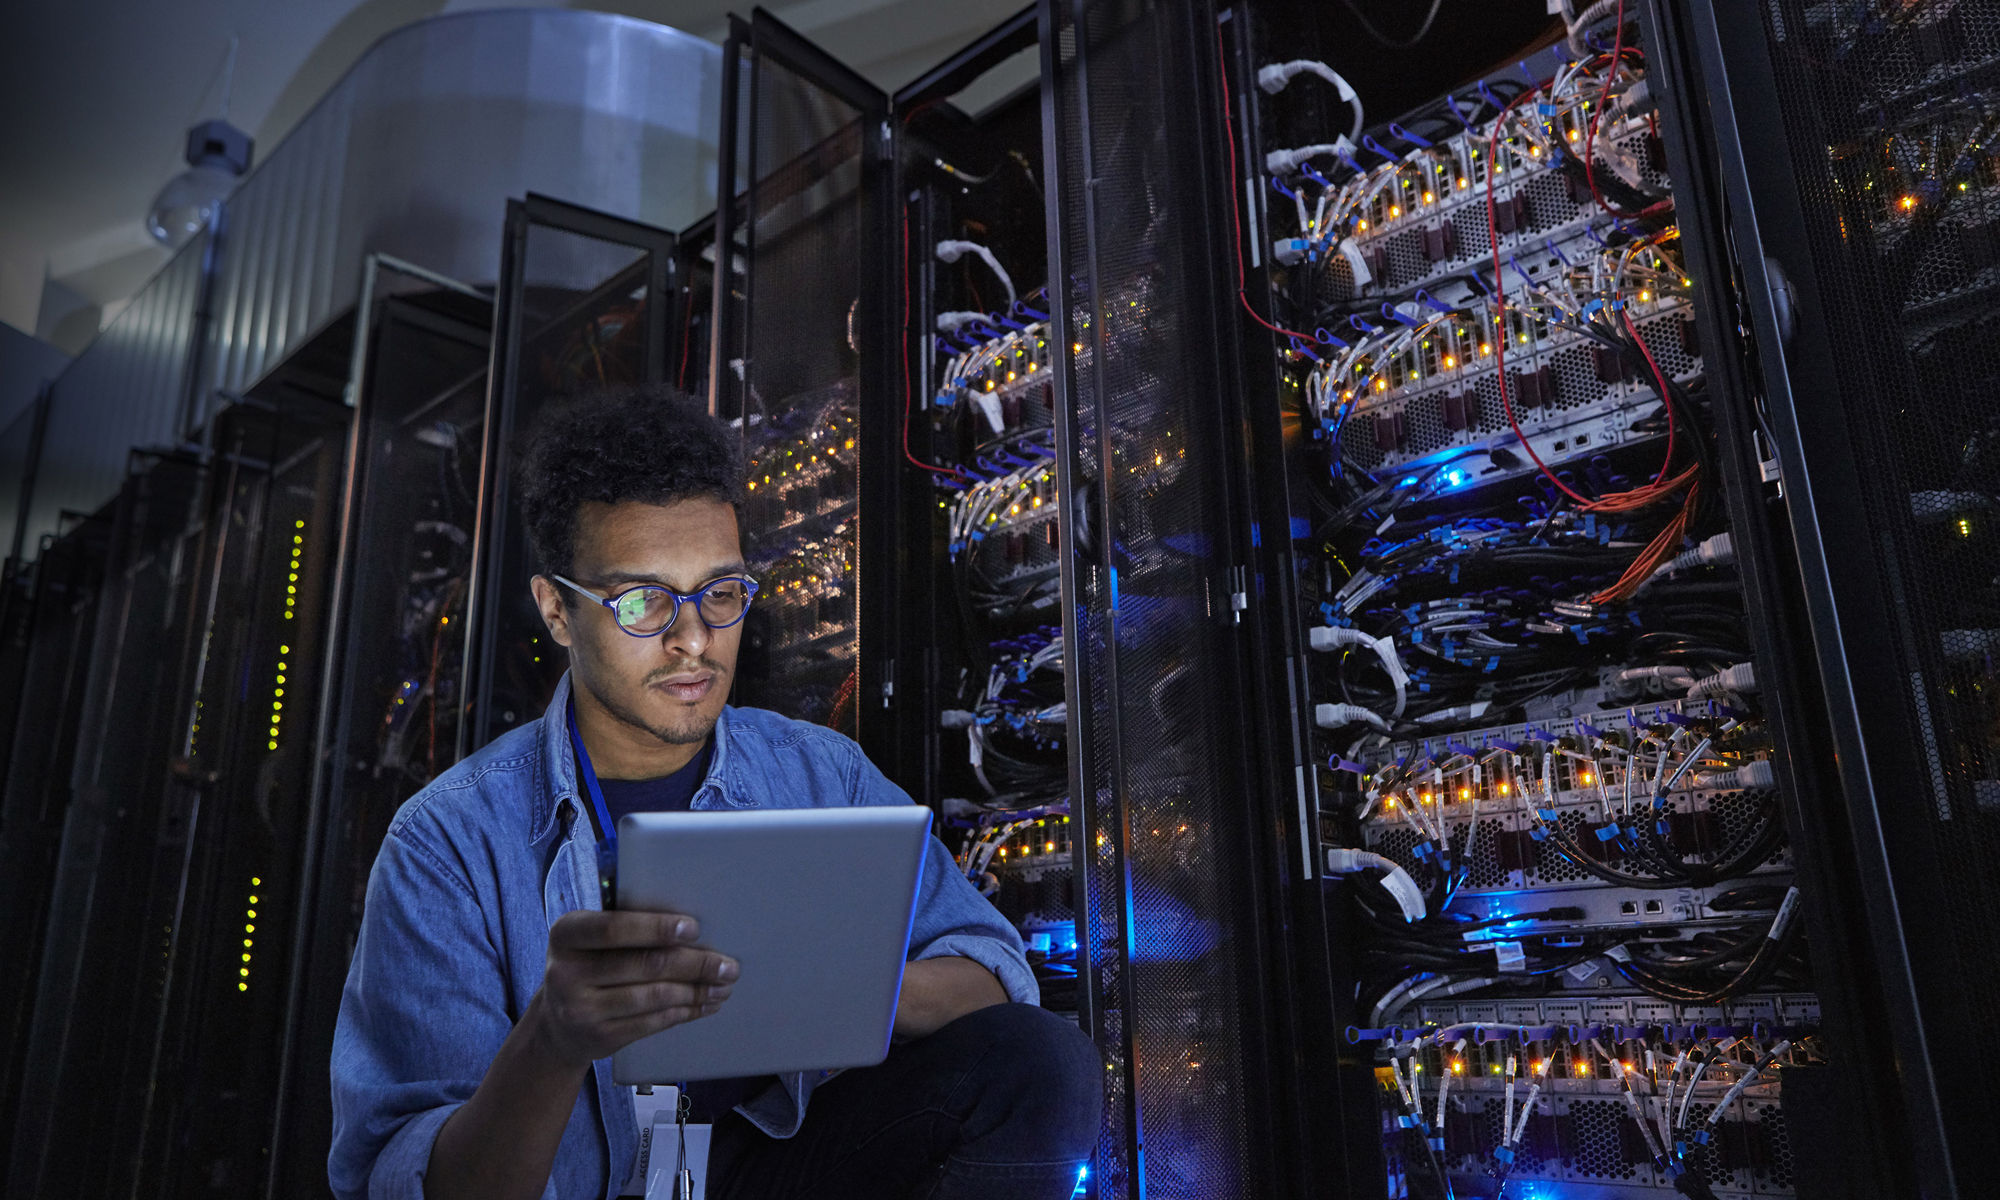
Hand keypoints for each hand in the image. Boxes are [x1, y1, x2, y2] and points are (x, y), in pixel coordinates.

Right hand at [528, 910, 739, 1069]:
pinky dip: (685, 1012)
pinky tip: (704, 1004)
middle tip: (727, 965)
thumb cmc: (587, 967)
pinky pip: (652, 1022)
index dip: (656, 928)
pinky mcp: (600, 1037)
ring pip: (654, 996)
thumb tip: (689, 928)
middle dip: (694, 964)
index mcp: (566, 934)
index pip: (613, 929)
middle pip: (644, 964)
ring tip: (723, 986)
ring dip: (696, 991)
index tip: (694, 929)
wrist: (556, 1025)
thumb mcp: (589, 941)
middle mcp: (566, 972)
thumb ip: (625, 928)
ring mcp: (581, 1009)